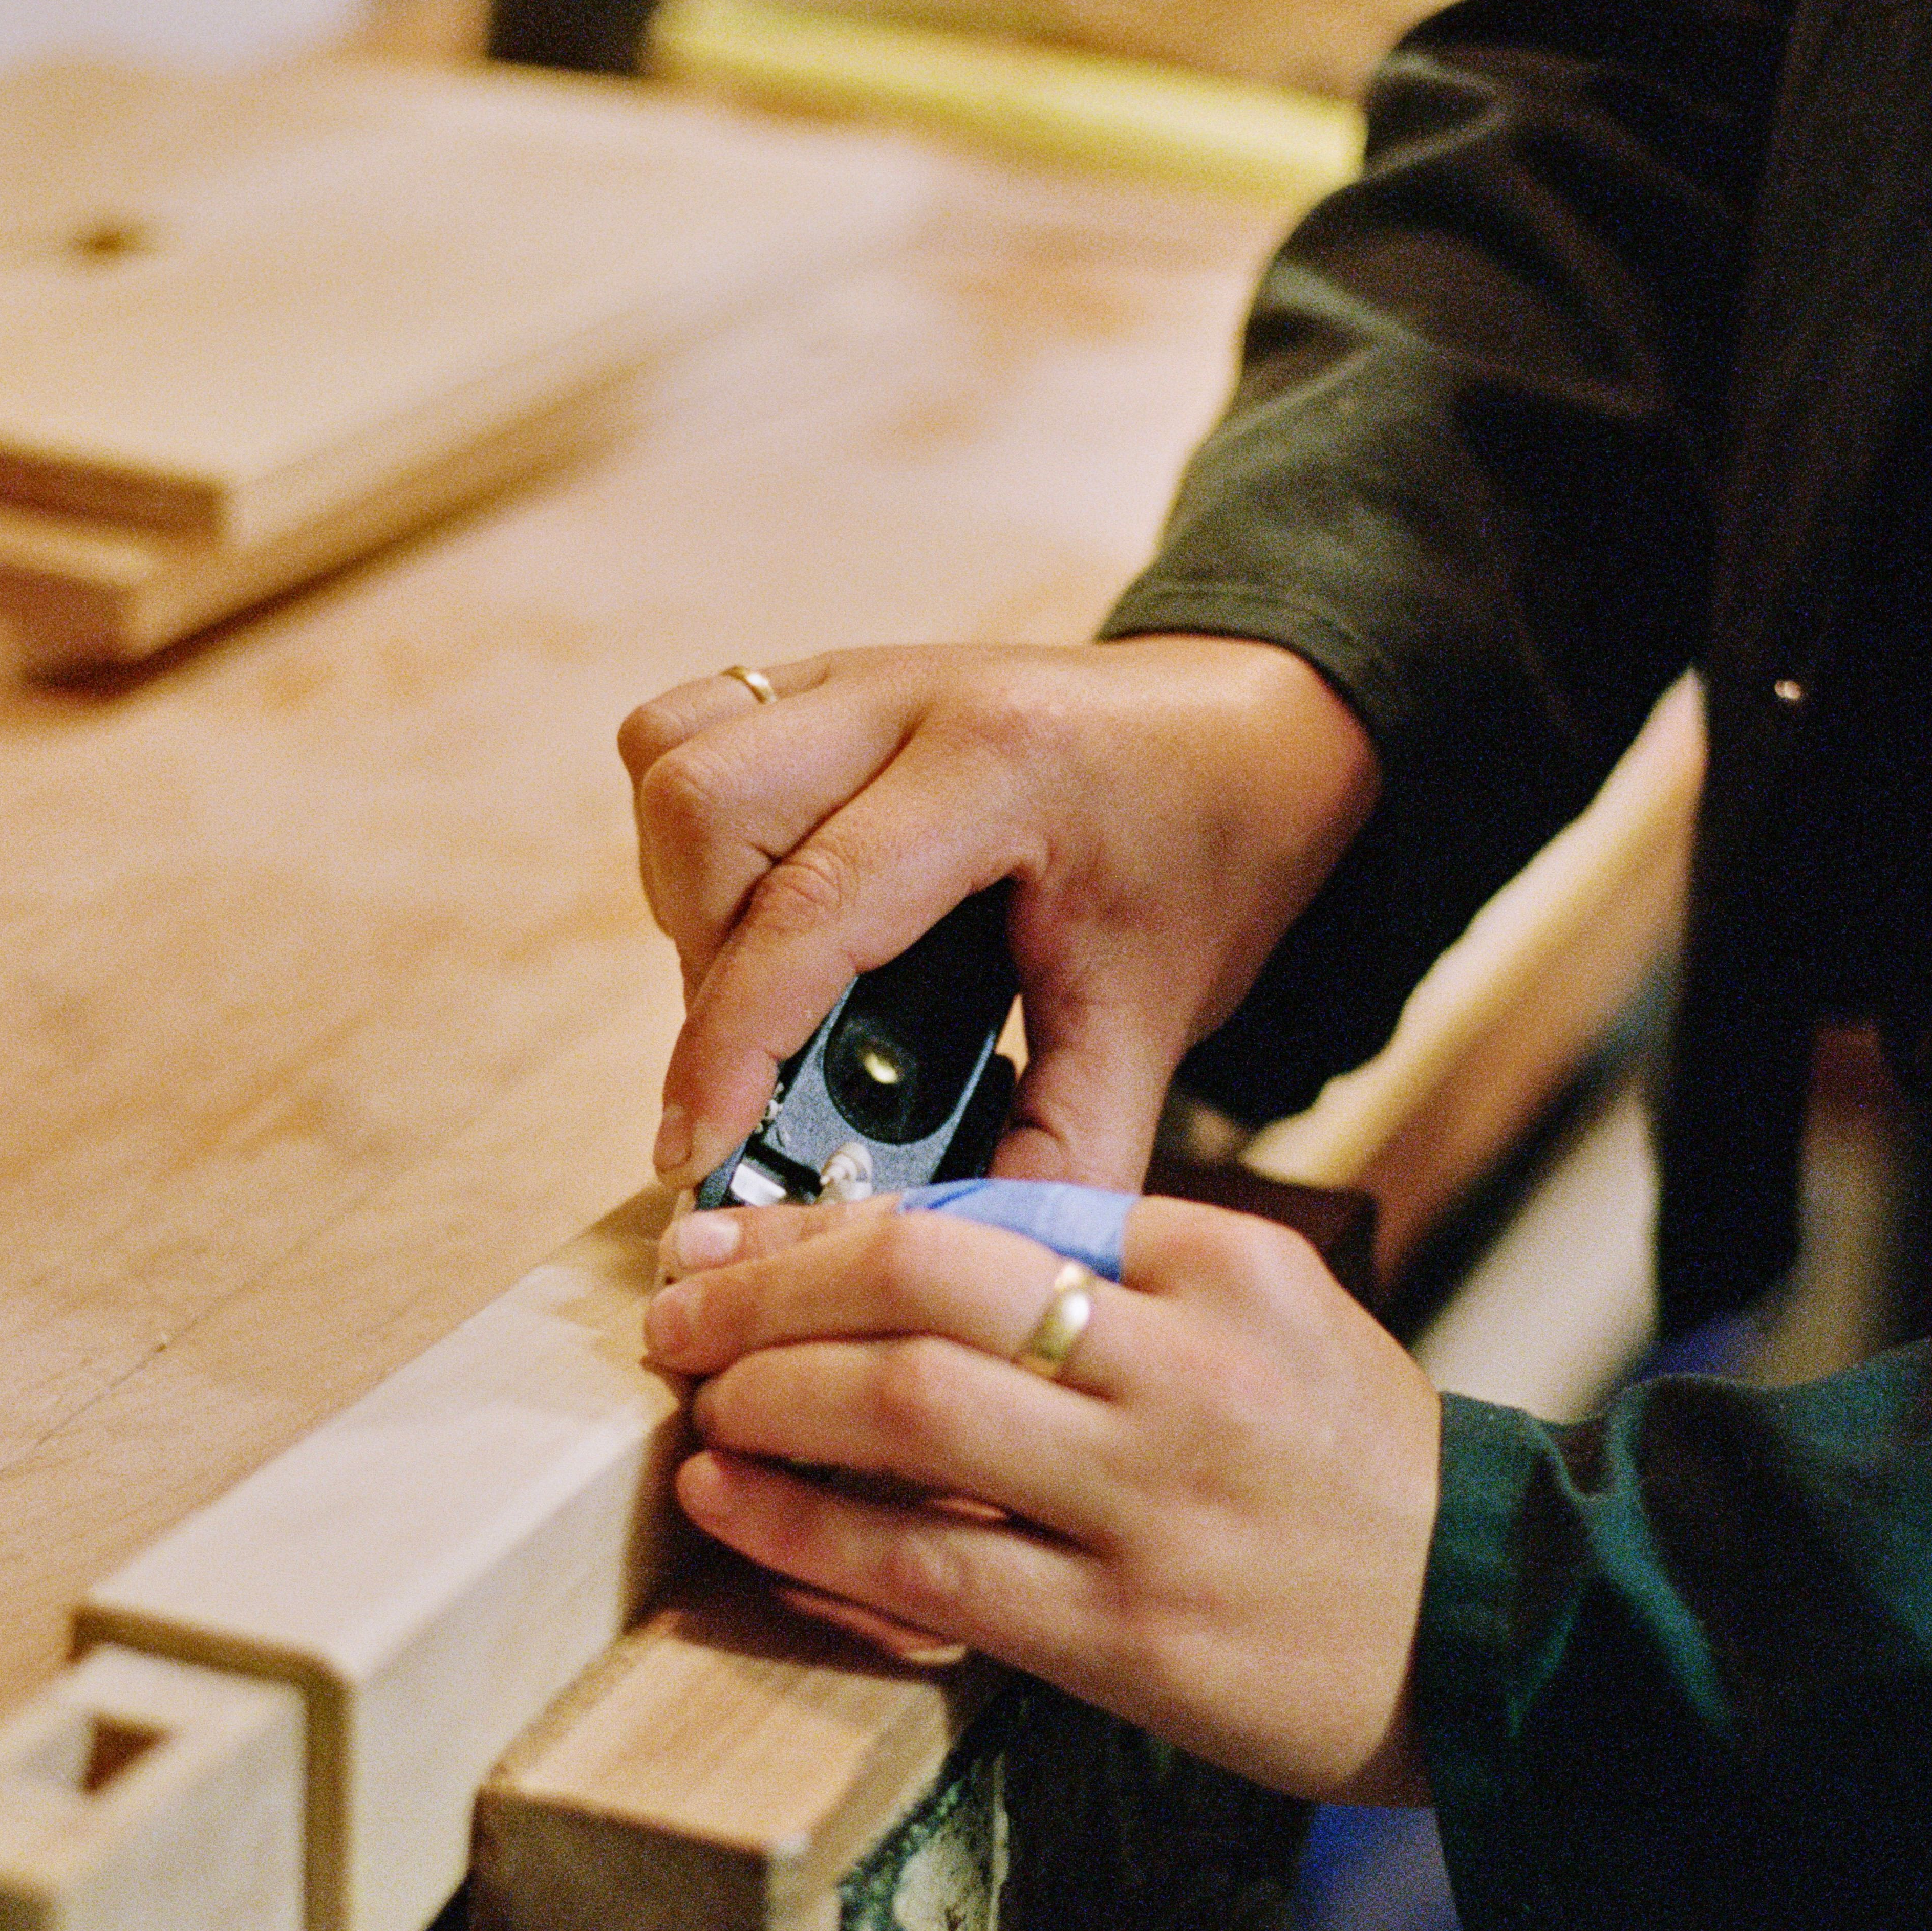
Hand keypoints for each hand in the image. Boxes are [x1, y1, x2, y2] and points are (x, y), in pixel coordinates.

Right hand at [618, 636, 1376, 1191]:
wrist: (1255, 732)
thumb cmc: (1213, 862)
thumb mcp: (1156, 1019)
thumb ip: (1063, 1153)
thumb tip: (948, 1259)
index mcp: (1006, 766)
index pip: (812, 908)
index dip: (731, 1046)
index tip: (693, 1151)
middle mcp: (912, 693)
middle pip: (705, 805)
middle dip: (706, 965)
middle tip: (765, 1063)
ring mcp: (861, 671)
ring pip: (675, 761)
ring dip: (690, 898)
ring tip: (768, 988)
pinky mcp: (828, 679)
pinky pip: (691, 737)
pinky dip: (698, 844)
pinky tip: (770, 915)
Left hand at [644, 1194, 1439, 1803]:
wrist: (1497, 1629)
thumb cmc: (1360, 1465)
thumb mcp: (1276, 1317)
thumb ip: (1123, 1271)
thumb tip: (914, 1258)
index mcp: (1223, 1268)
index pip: (985, 1213)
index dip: (833, 1222)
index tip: (739, 1232)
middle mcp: (1183, 1368)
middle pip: (921, 1286)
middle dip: (767, 1285)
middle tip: (676, 1303)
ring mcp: (1152, 1504)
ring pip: (904, 1412)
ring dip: (766, 1393)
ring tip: (697, 1397)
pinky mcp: (1125, 1635)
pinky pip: (924, 1568)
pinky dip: (804, 1529)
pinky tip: (730, 1501)